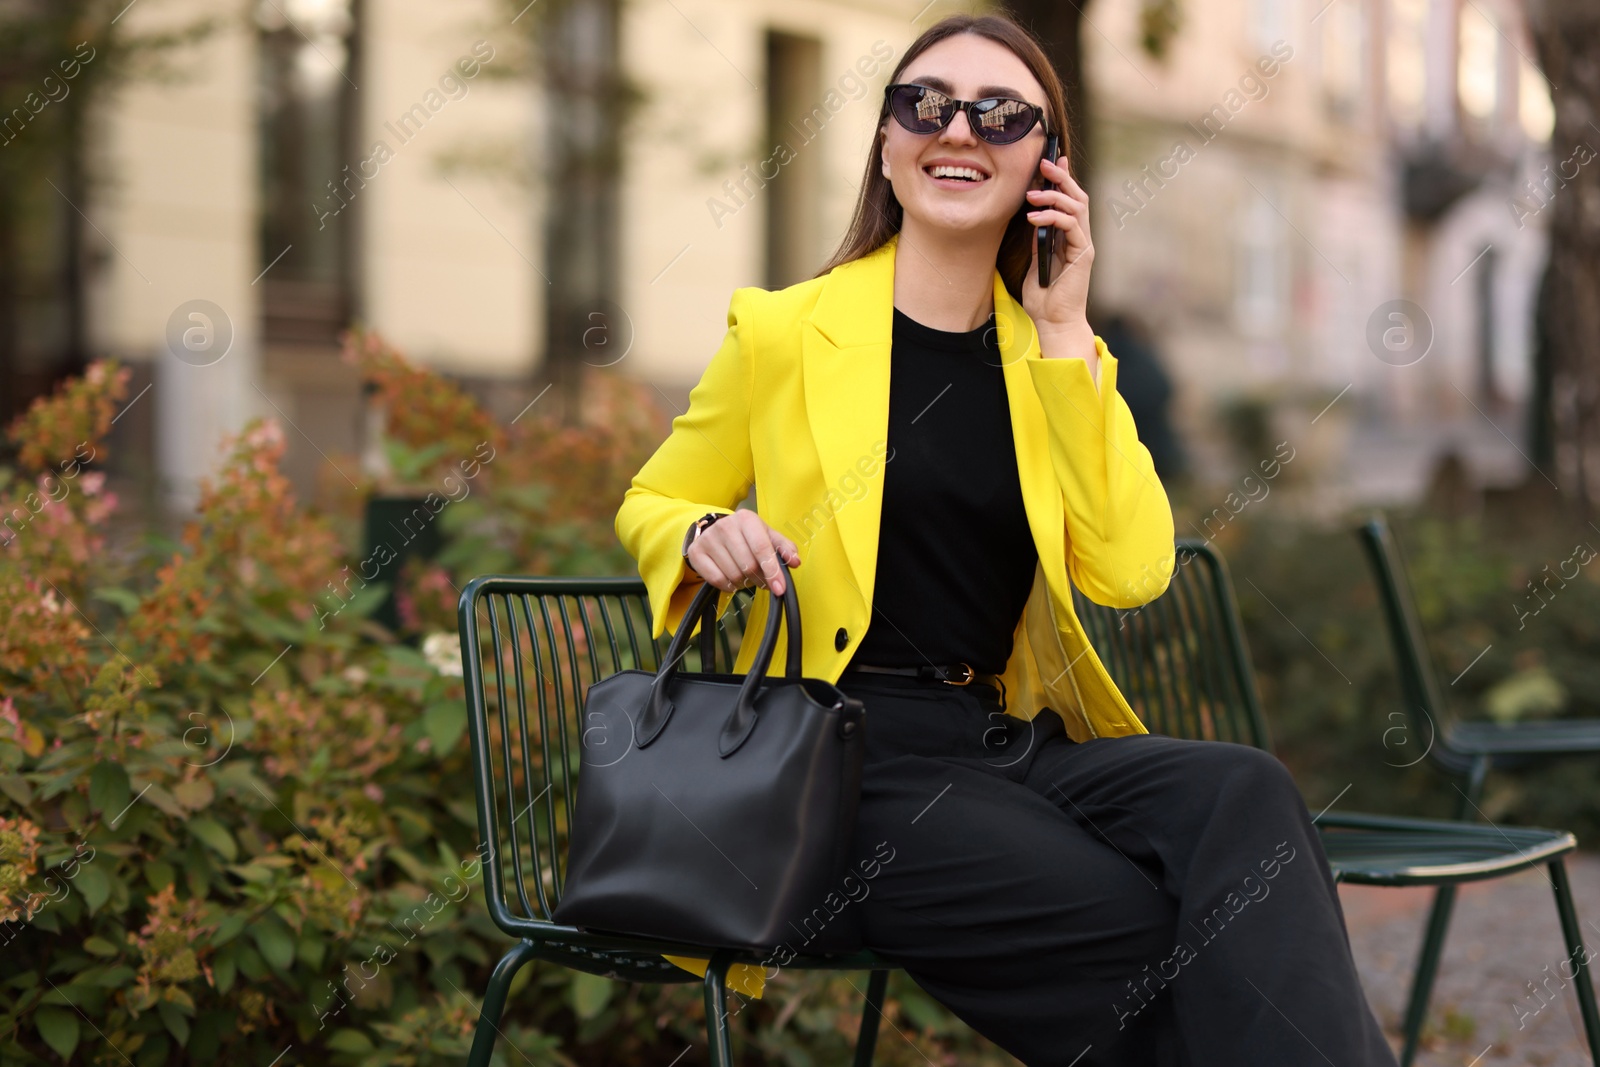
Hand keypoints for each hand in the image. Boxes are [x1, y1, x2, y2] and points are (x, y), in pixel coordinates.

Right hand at [685, 510, 799, 595]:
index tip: (780, 588)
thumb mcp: (767, 536)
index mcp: (746, 519)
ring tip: (745, 575)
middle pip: (748, 565)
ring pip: (734, 575)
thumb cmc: (747, 536)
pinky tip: (732, 578)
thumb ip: (784, 548)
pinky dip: (729, 586)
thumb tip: (795, 561)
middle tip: (761, 579)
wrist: (715, 530)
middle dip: (759, 578)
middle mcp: (725, 526)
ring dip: (744, 582)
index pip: (761, 548)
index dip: (772, 571)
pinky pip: (717, 580)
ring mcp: (708, 539)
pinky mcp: (696, 553)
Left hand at [1020, 155, 1094, 341]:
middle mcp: (1080, 238)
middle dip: (1061, 177)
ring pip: (1077, 207)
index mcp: (1070, 238)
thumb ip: (1038, 240)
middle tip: (1043, 163)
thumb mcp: (1035, 262)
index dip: (1063, 179)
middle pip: (1077, 197)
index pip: (1070, 201)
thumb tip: (1032, 217)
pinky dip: (1052, 217)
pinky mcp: (1083, 254)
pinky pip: (1071, 226)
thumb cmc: (1044, 298)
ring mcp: (1083, 245)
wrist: (1053, 322)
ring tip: (1031, 195)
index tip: (1050, 161)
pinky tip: (1033, 218)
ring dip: (1054, 196)